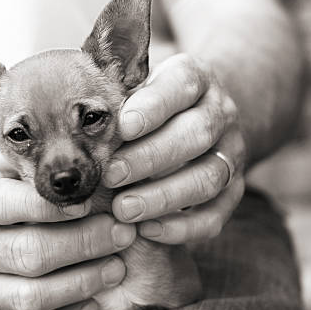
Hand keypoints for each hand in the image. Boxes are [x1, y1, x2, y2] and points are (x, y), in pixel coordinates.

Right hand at [0, 140, 135, 309]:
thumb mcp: (0, 163)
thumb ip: (29, 155)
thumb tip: (82, 149)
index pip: (6, 204)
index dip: (54, 206)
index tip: (93, 200)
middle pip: (28, 253)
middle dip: (85, 244)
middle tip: (123, 233)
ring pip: (32, 298)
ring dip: (84, 283)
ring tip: (117, 266)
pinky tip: (92, 303)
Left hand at [102, 53, 245, 243]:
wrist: (202, 118)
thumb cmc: (151, 106)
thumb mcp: (139, 89)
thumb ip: (118, 99)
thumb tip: (76, 129)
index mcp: (196, 79)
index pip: (182, 84)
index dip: (154, 106)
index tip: (122, 127)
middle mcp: (220, 113)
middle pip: (198, 132)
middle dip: (152, 156)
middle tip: (111, 176)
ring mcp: (232, 153)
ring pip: (210, 176)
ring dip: (165, 196)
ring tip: (123, 210)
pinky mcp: (234, 190)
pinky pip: (217, 214)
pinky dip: (184, 227)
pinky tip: (148, 230)